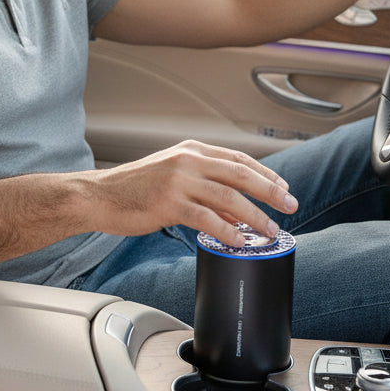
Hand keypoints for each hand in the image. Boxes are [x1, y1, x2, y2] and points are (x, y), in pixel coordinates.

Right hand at [85, 140, 297, 247]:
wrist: (98, 196)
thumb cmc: (134, 189)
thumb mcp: (173, 176)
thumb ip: (204, 186)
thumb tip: (236, 206)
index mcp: (192, 149)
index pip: (239, 158)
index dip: (265, 173)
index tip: (283, 187)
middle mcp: (188, 160)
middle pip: (241, 173)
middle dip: (271, 190)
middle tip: (291, 204)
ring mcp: (179, 181)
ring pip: (230, 197)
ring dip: (255, 215)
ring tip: (270, 229)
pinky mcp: (170, 203)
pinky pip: (207, 219)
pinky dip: (228, 231)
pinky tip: (240, 241)